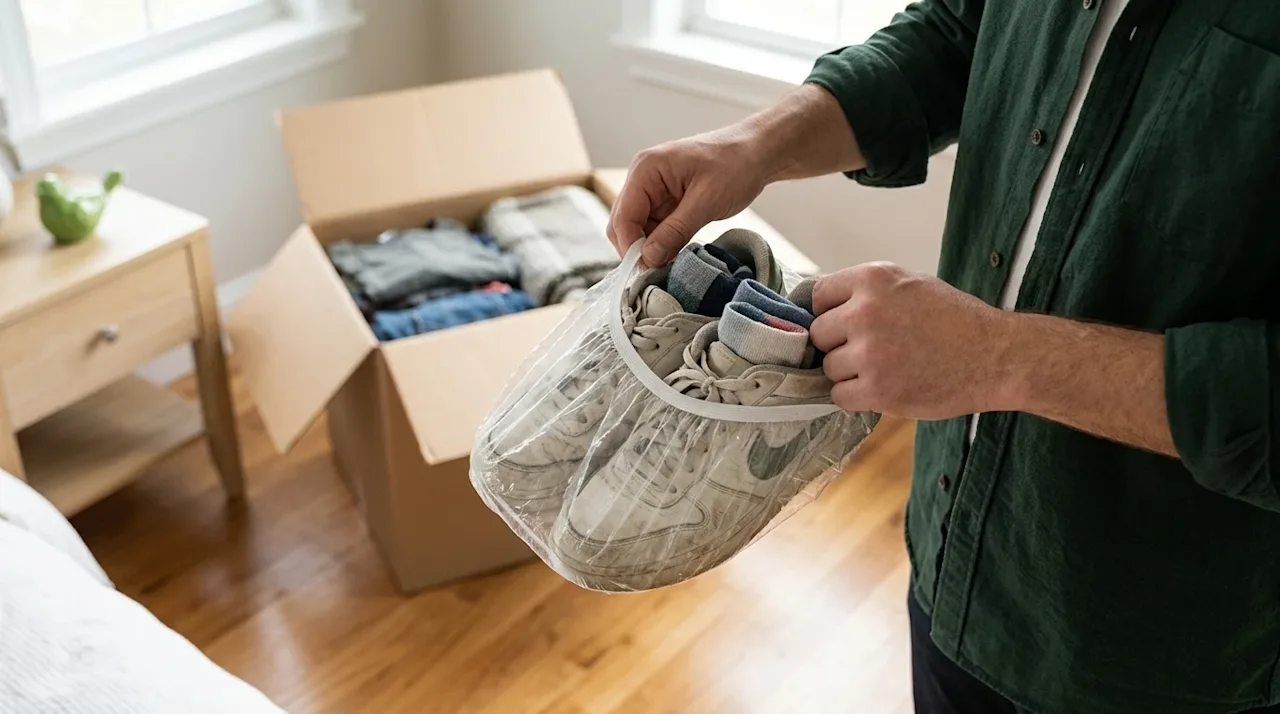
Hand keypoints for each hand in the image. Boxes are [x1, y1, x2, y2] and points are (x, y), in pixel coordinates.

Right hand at [607, 123, 769, 266]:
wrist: (757, 153)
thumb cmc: (735, 165)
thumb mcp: (707, 201)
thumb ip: (675, 230)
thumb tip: (648, 258)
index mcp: (646, 169)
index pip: (623, 217)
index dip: (631, 247)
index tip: (648, 271)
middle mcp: (643, 179)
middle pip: (623, 225)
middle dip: (638, 250)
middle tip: (660, 272)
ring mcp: (653, 191)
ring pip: (638, 231)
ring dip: (651, 250)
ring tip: (673, 265)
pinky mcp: (665, 202)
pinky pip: (654, 230)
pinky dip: (662, 245)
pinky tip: (677, 255)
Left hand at [810, 262, 1018, 418]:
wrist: (997, 357)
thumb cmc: (955, 320)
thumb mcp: (910, 284)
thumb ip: (866, 292)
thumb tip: (822, 307)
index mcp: (872, 280)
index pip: (817, 296)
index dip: (828, 313)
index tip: (842, 326)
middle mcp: (866, 312)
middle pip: (818, 334)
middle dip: (838, 344)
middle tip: (870, 350)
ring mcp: (870, 353)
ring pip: (829, 368)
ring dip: (849, 373)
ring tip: (886, 368)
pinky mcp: (878, 390)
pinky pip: (840, 396)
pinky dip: (857, 397)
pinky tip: (884, 387)